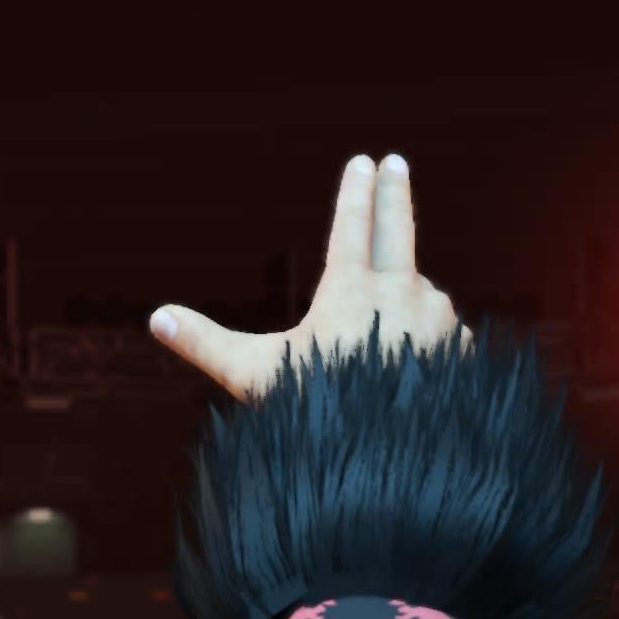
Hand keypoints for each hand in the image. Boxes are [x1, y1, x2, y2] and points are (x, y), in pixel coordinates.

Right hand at [149, 152, 456, 402]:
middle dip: (395, 193)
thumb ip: (206, 345)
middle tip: (396, 163)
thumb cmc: (318, 411)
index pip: (353, 224)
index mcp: (351, 288)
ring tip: (390, 328)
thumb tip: (157, 318)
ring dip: (407, 296)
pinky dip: (431, 339)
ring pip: (420, 294)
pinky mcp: (461, 350)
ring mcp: (438, 318)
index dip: (356, 192)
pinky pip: (445, 335)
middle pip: (399, 229)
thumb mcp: (254, 377)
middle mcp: (401, 291)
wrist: (391, 457)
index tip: (363, 162)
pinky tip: (419, 364)